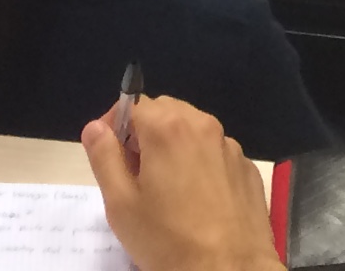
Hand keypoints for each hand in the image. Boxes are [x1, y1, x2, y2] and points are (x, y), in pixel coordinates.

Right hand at [82, 98, 280, 270]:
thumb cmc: (168, 239)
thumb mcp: (121, 203)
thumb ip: (104, 157)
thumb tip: (96, 127)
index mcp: (169, 128)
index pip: (133, 104)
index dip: (115, 126)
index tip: (109, 156)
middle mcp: (204, 126)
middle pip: (165, 113)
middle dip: (144, 135)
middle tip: (133, 176)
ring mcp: (231, 148)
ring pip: (193, 133)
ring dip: (173, 149)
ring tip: (165, 193)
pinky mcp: (248, 170)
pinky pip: (216, 155)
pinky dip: (201, 166)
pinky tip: (197, 203)